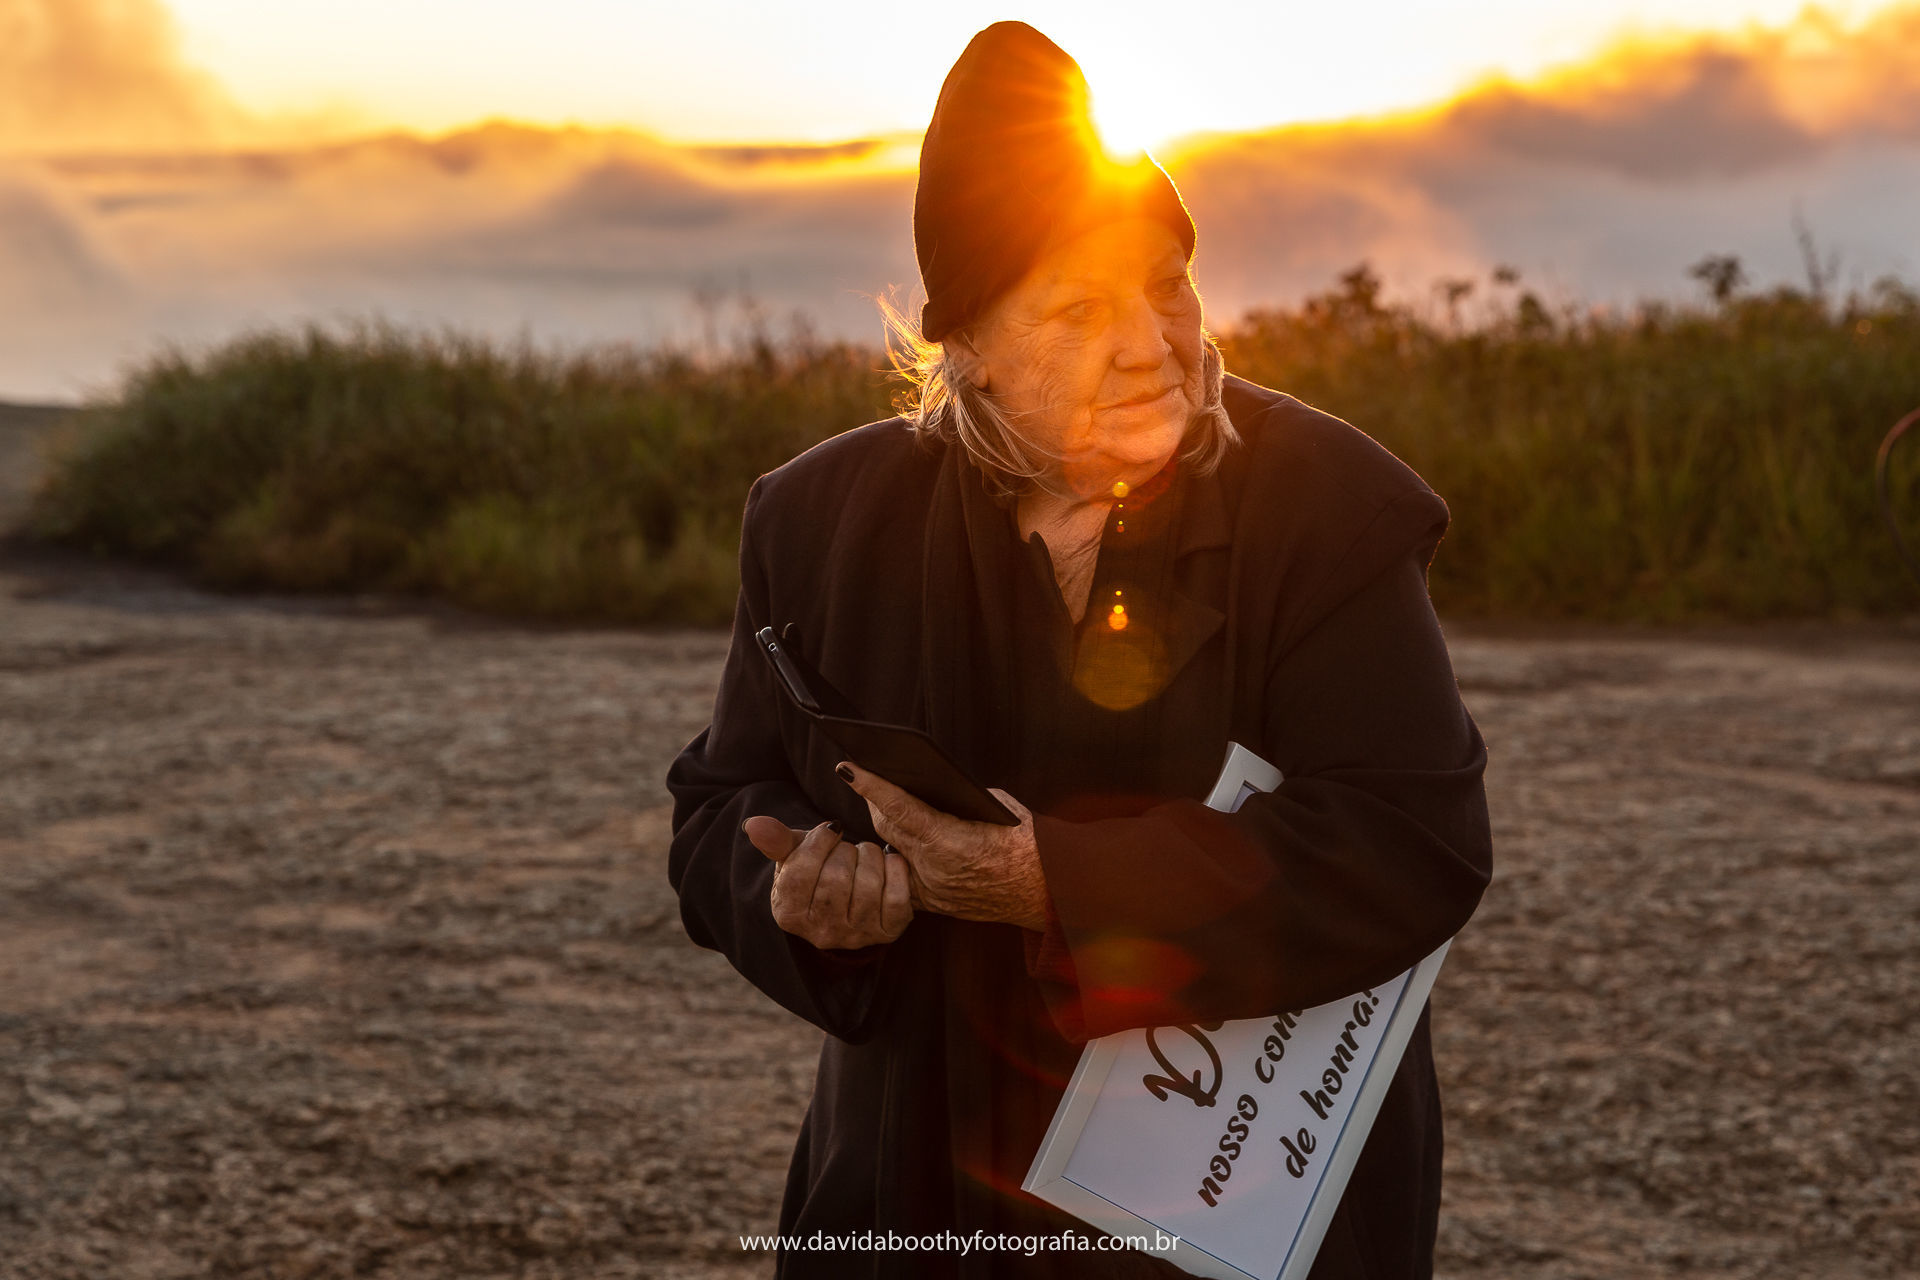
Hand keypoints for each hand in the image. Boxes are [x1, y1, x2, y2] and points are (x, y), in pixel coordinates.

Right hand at [741, 816, 911, 950]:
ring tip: (864, 854)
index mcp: (788, 915)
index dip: (817, 842)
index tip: (830, 829)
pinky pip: (897, 898)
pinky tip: (889, 861)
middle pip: (835, 879)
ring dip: (870, 857)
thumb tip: (754, 825)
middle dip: (844, 850)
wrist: (847, 904)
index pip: (799, 873)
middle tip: (846, 846)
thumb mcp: (793, 857)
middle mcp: (821, 933)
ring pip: (867, 885)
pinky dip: (895, 871)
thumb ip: (775, 841)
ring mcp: (856, 936)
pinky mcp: (888, 932)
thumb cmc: (815, 873)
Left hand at [835, 761, 1048, 931]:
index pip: (899, 807)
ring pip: (892, 852)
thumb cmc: (1031, 847)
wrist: (1050, 894)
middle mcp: (934, 870)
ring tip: (885, 804)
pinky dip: (904, 855)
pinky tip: (906, 839)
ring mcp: (932, 891)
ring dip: (889, 829)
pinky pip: (906, 875)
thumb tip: (931, 786)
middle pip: (887, 828)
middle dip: (875, 802)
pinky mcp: (936, 905)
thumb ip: (961, 796)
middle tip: (867, 777)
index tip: (848, 767)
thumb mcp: (999, 807)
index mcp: (950, 843)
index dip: (870, 785)